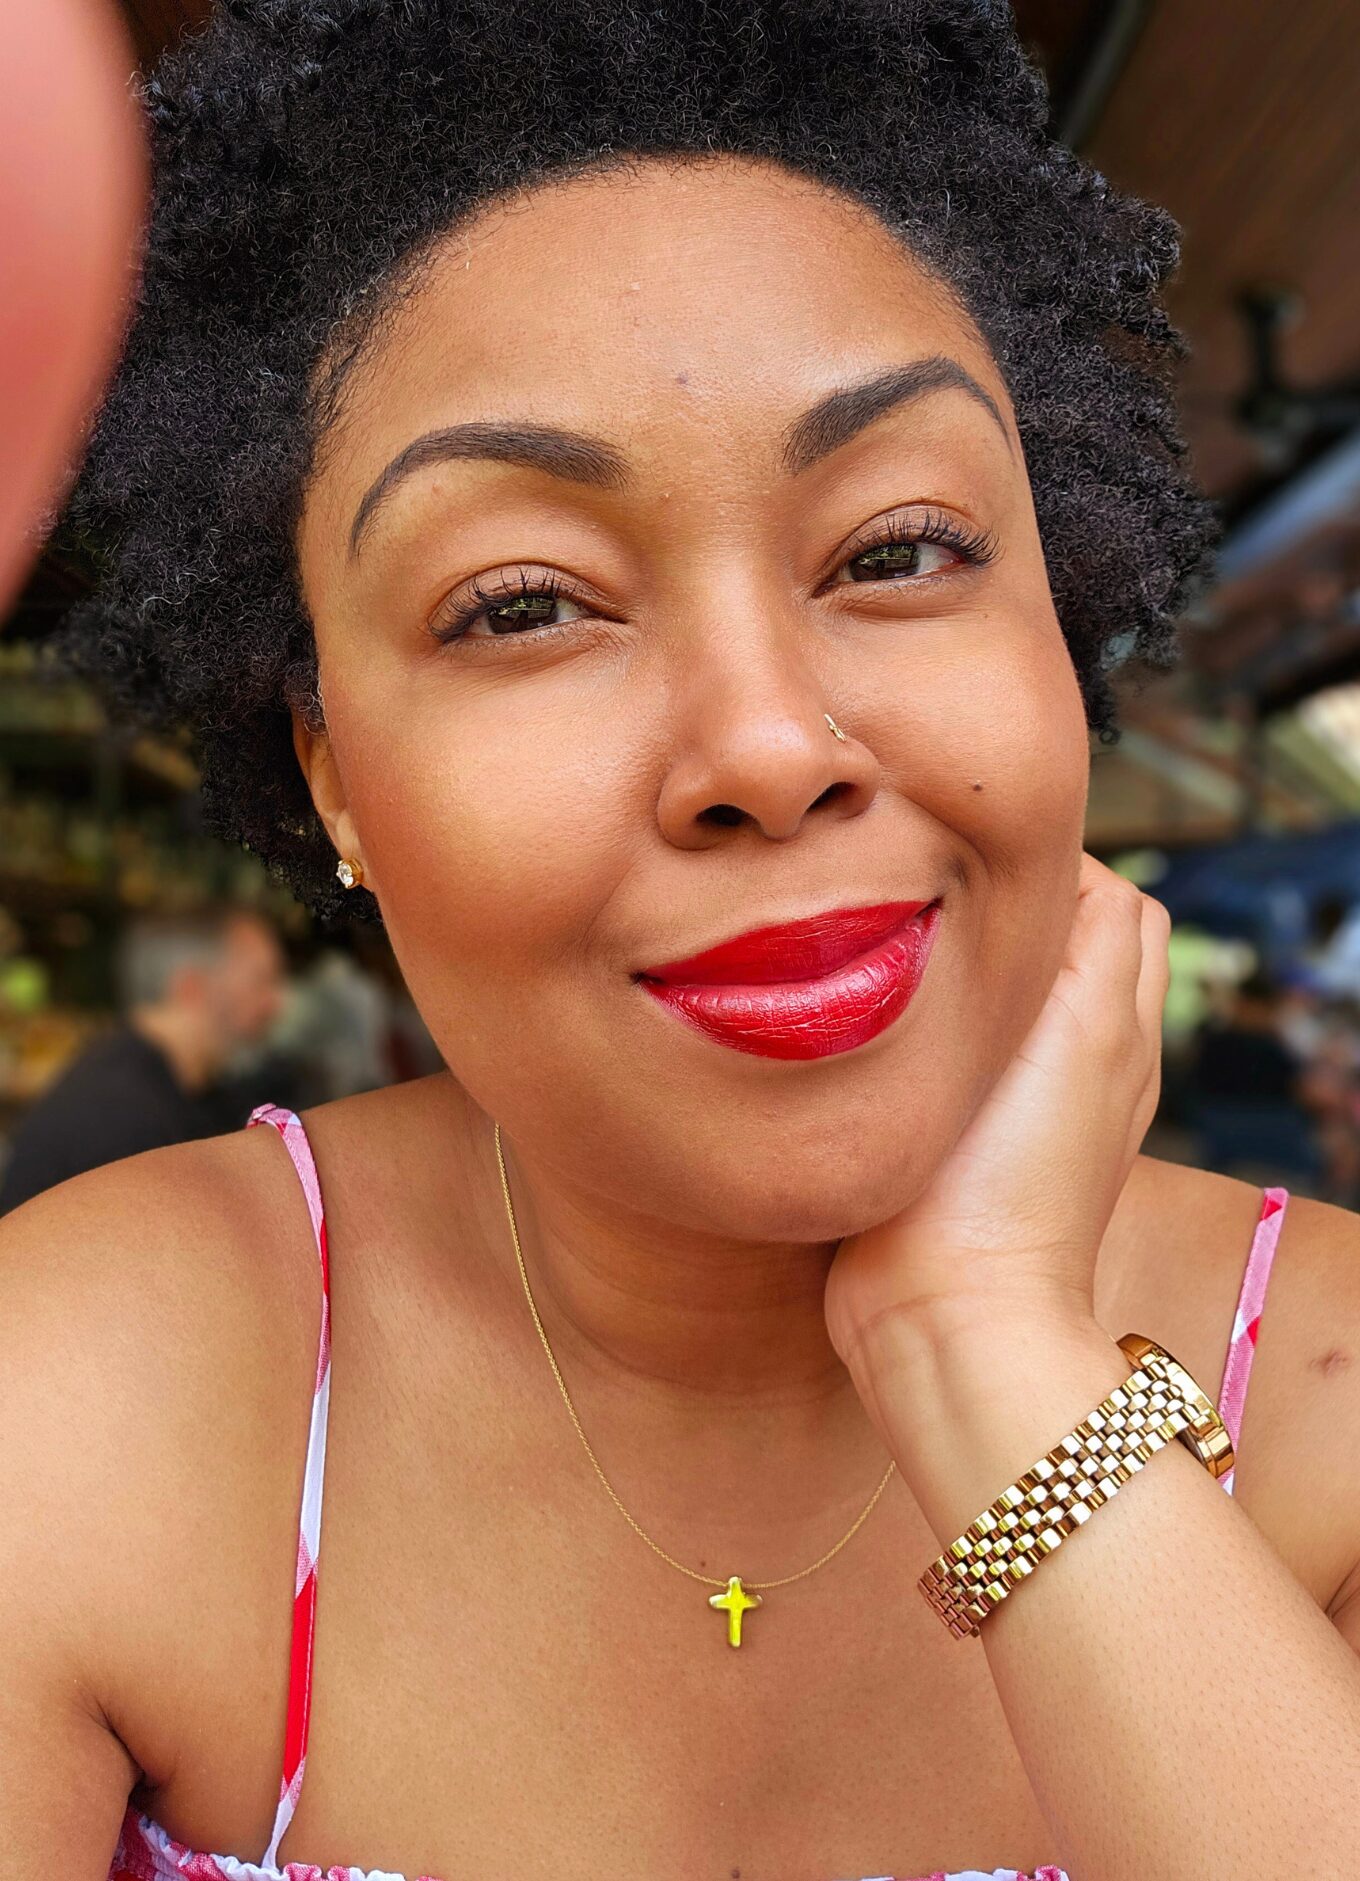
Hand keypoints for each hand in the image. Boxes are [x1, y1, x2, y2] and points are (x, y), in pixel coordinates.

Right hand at [824, 853, 1169, 1373]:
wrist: (945, 1311)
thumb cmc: (1008, 1180)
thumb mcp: (1077, 1030)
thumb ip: (1087, 933)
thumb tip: (1046, 867)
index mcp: (1115, 1020)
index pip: (1104, 893)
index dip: (1039, 860)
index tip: (965, 854)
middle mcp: (1085, 1057)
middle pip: (1071, 933)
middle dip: (1015, 900)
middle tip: (938, 892)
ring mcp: (1025, 1100)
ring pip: (1014, 985)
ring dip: (975, 959)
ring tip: (913, 947)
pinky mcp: (965, 1135)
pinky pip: (966, 1041)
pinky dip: (944, 1014)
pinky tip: (894, 1017)